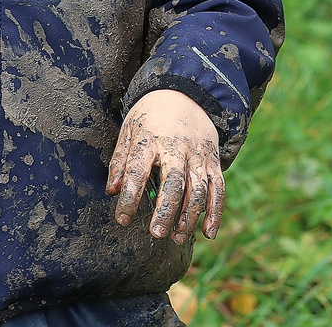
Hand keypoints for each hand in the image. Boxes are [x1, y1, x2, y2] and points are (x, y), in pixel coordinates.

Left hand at [105, 89, 224, 244]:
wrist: (185, 93)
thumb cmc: (150, 117)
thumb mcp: (129, 131)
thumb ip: (121, 161)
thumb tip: (113, 191)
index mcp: (151, 139)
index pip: (138, 170)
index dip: (130, 197)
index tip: (123, 219)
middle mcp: (177, 147)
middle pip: (175, 182)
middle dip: (166, 210)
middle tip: (156, 234)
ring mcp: (199, 154)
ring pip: (199, 188)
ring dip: (190, 216)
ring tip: (178, 238)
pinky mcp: (213, 160)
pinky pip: (218, 187)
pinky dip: (215, 211)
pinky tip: (209, 232)